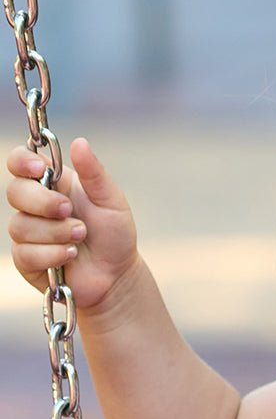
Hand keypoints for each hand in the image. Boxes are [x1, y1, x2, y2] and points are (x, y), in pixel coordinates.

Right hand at [6, 136, 139, 309]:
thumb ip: (95, 173)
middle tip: (70, 211)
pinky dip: (52, 254)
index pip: (20, 163)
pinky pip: (25, 254)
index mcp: (52, 184)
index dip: (22, 162)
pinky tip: (71, 255)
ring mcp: (28, 233)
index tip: (41, 169)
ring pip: (21, 226)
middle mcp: (35, 206)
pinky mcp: (27, 260)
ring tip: (80, 237)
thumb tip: (79, 142)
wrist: (117, 275)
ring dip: (55, 233)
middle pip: (14, 192)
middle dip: (43, 203)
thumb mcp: (111, 201)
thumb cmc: (114, 235)